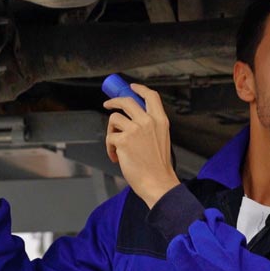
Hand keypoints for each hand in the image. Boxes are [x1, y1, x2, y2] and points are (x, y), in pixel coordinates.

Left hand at [104, 83, 178, 208]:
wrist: (158, 182)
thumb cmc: (158, 166)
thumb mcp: (162, 139)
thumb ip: (150, 127)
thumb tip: (131, 121)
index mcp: (161, 120)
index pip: (151, 96)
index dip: (139, 89)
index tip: (131, 87)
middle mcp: (148, 121)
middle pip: (127, 101)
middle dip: (114, 101)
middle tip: (108, 105)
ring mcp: (135, 130)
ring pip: (114, 119)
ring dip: (111, 132)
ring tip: (115, 146)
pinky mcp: (123, 140)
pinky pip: (109, 137)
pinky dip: (109, 148)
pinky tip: (116, 157)